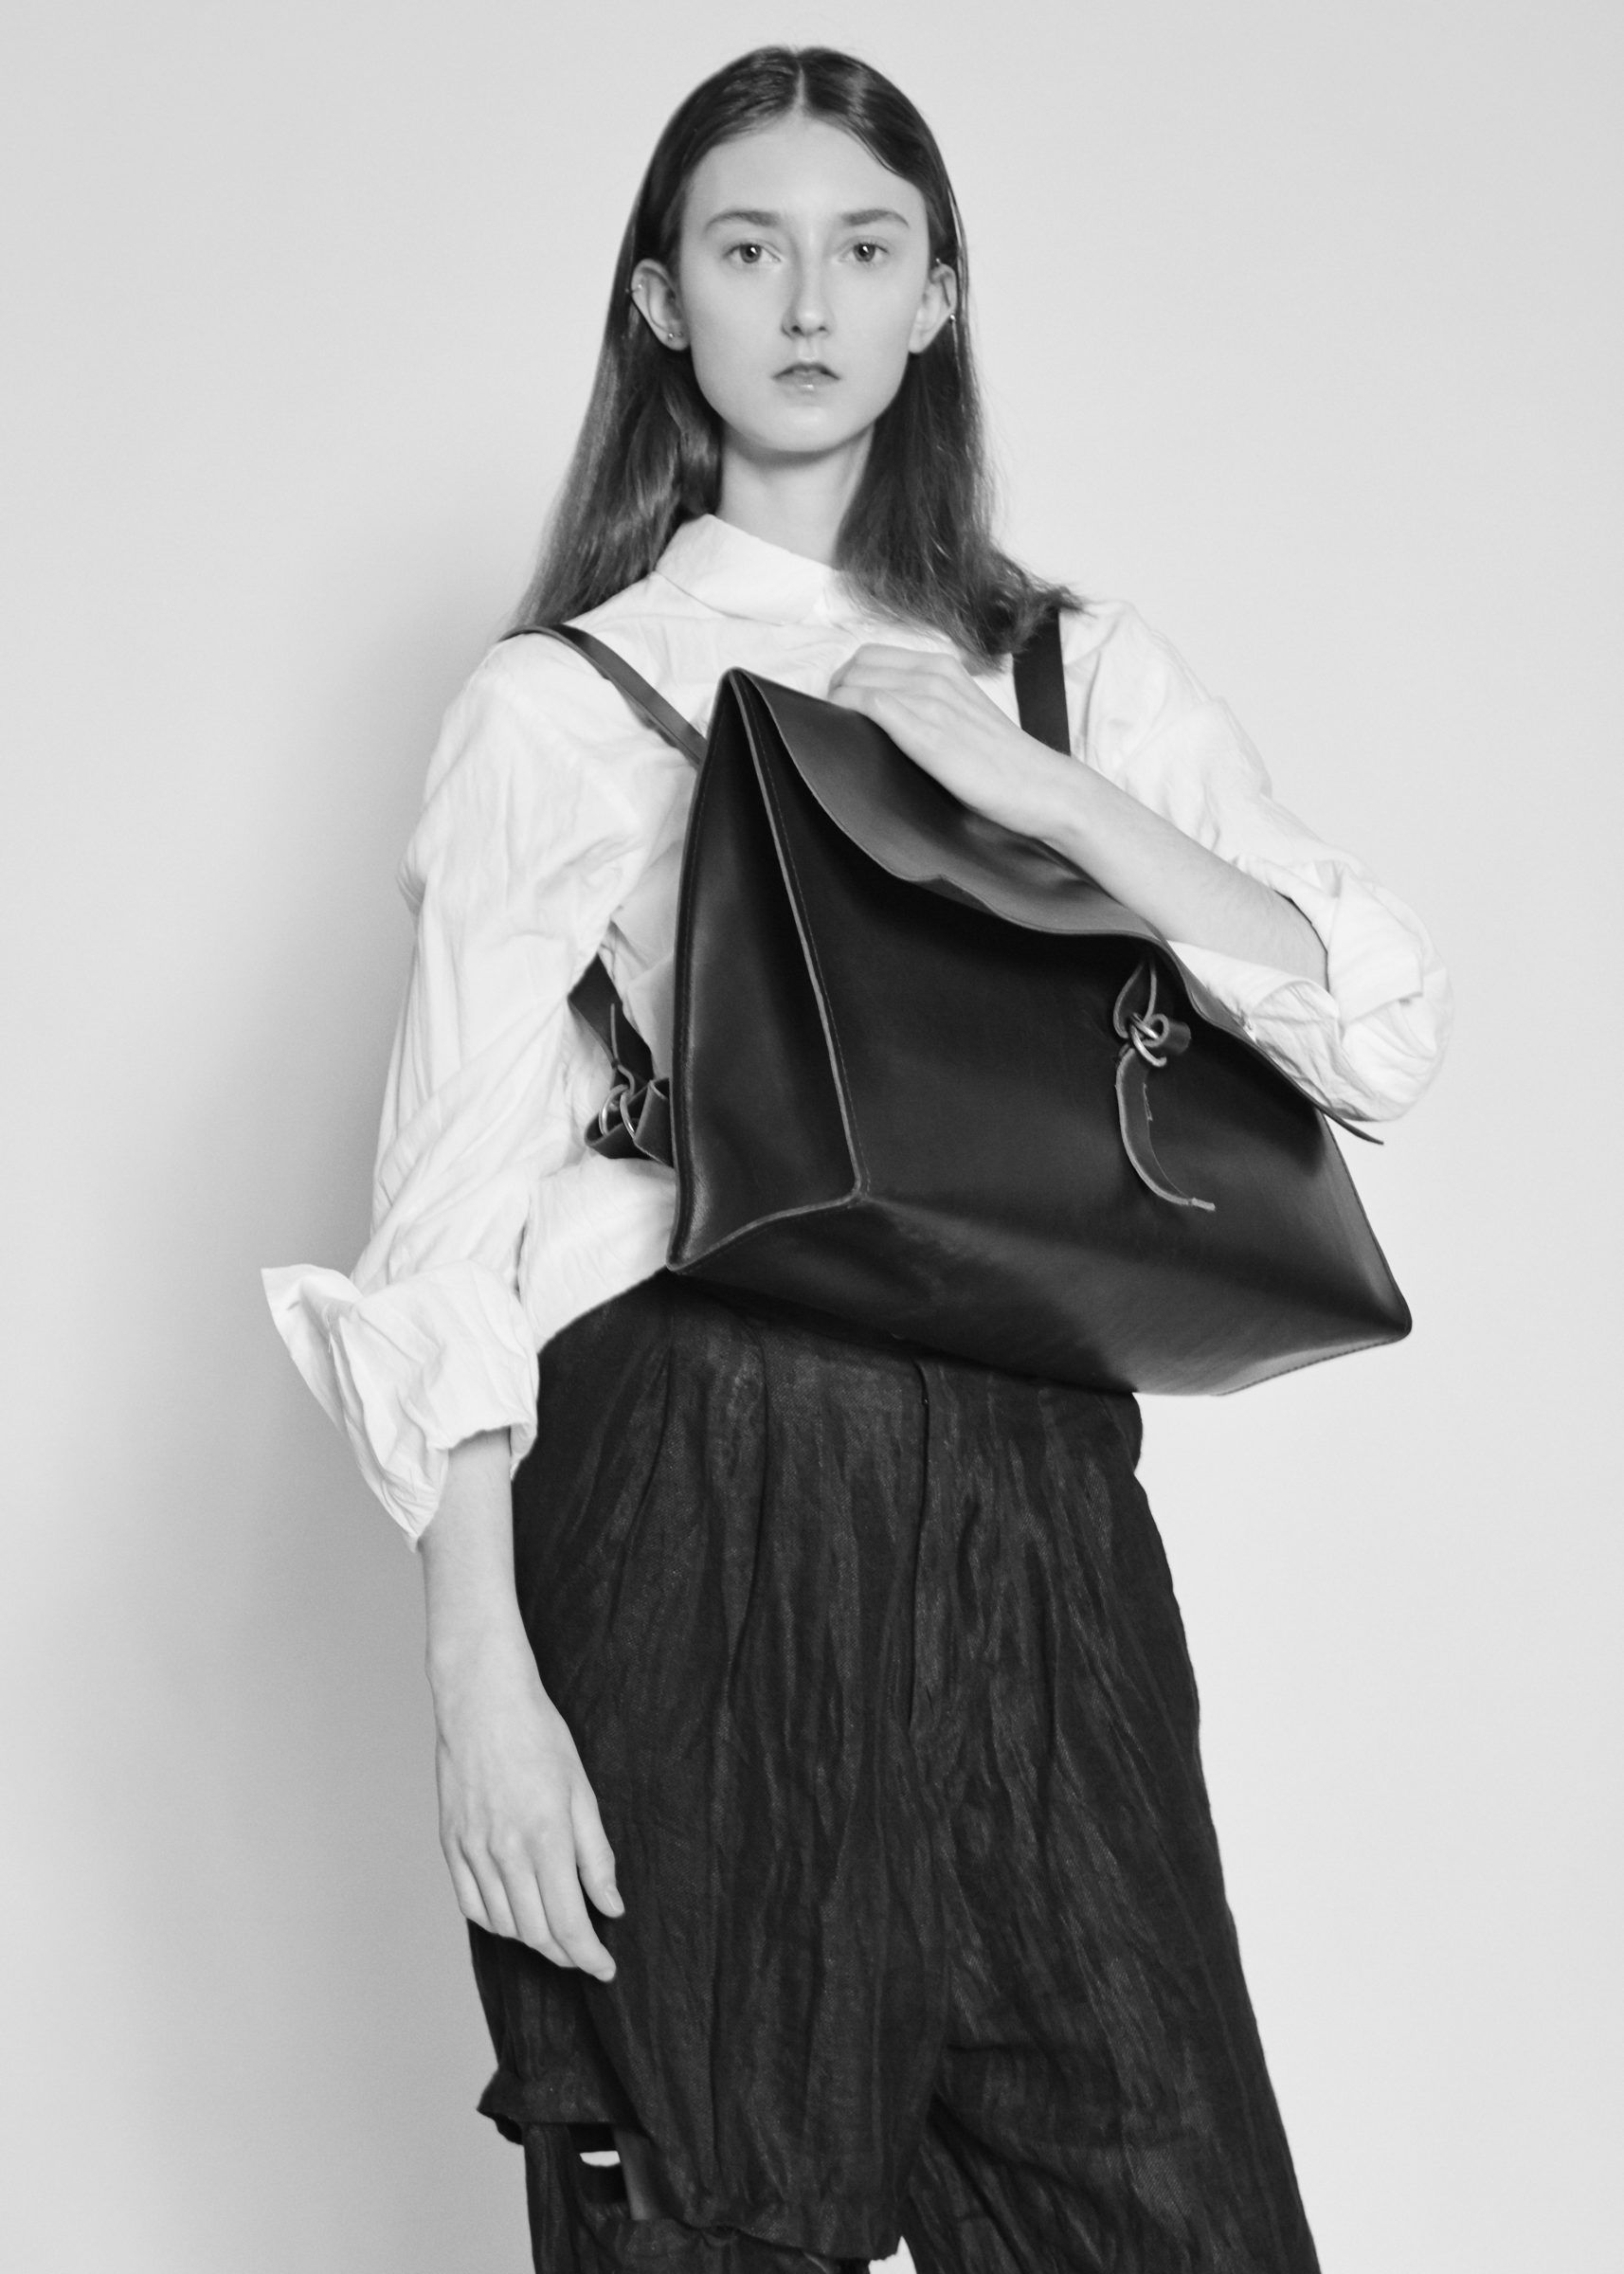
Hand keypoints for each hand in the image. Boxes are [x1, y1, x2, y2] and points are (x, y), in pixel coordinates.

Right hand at [429, 1623, 621, 1977]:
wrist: (483, 1702)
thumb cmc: (539, 1737)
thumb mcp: (583, 1792)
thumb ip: (597, 1856)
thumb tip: (611, 1907)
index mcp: (547, 1839)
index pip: (569, 1924)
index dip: (589, 1957)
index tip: (605, 1969)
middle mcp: (506, 1853)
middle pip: (536, 1934)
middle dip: (566, 1955)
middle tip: (586, 1955)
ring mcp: (473, 1851)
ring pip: (504, 1926)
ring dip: (533, 1941)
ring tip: (556, 1934)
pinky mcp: (451, 1845)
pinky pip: (472, 1906)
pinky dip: (496, 1924)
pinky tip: (515, 1917)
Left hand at [827, 644, 1068, 838]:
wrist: (1041, 786)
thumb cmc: (1004, 762)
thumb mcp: (966, 714)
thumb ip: (932, 703)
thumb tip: (891, 711)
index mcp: (945, 667)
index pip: (872, 655)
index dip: (848, 679)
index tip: (842, 707)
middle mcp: (936, 675)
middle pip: (858, 664)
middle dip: (837, 689)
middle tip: (835, 721)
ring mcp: (932, 701)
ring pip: (857, 682)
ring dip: (837, 706)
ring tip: (838, 732)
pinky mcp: (928, 732)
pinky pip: (871, 705)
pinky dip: (849, 716)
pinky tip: (849, 738)